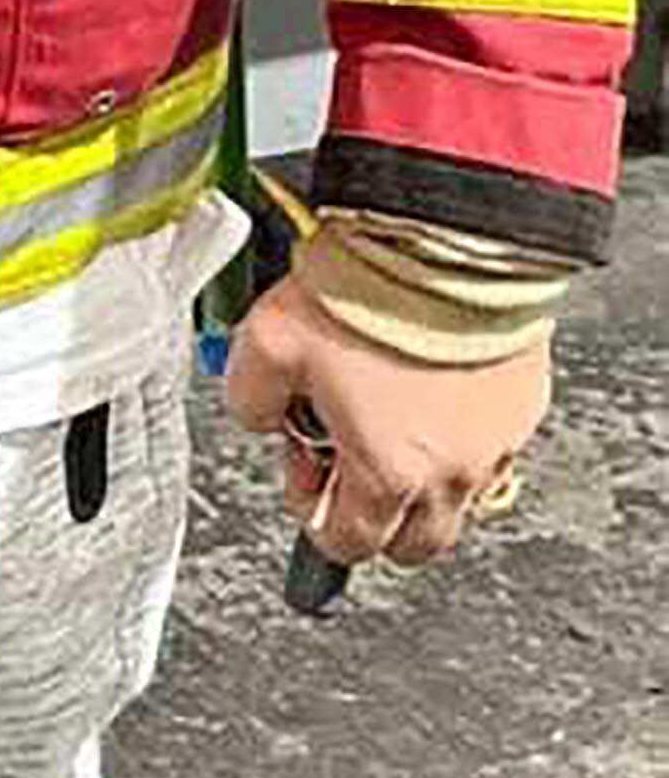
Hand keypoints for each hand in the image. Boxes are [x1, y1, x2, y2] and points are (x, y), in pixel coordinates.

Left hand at [225, 277, 552, 570]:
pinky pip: (495, 441)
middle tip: (351, 456)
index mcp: (388, 472)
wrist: (449, 235)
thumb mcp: (266, 341)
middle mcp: (453, 469)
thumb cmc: (371, 288)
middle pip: (416, 541)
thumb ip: (250, 397)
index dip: (315, 512)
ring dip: (425, 474)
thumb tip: (259, 414)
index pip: (350, 542)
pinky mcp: (528, 399)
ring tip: (394, 415)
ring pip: (462, 495)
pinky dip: (464, 429)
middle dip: (377, 513)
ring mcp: (498, 438)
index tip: (308, 470)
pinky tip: (434, 384)